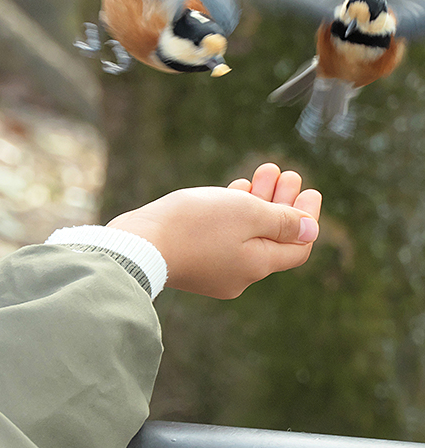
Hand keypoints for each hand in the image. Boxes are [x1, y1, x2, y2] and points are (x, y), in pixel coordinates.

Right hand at [107, 163, 321, 298]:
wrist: (137, 245)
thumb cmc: (193, 226)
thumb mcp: (247, 213)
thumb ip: (282, 221)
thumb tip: (311, 230)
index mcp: (257, 266)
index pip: (298, 247)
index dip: (307, 218)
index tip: (309, 189)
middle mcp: (240, 276)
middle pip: (273, 239)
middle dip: (282, 203)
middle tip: (286, 173)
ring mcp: (215, 271)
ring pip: (248, 235)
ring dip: (259, 203)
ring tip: (263, 171)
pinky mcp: (194, 263)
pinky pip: (224, 239)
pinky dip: (234, 215)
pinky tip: (235, 190)